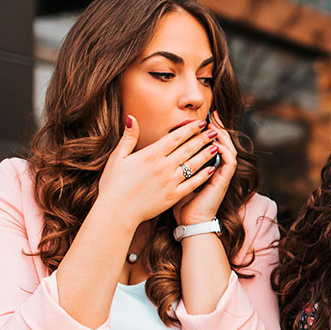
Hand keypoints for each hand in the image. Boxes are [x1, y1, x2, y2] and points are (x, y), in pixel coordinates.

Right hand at [98, 115, 216, 225]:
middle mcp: (163, 167)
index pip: (175, 137)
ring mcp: (170, 182)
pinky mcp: (173, 196)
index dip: (190, 129)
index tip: (200, 122)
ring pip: (193, 164)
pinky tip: (211, 168)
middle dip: (202, 138)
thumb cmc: (114, 185)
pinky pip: (192, 183)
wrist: (117, 212)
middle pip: (188, 149)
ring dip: (206, 154)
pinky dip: (203, 175)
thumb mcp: (117, 157)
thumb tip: (132, 118)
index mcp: (151, 155)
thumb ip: (128, 137)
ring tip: (216, 146)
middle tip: (214, 131)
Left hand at [174, 110, 237, 225]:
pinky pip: (230, 163)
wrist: (189, 224)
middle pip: (221, 143)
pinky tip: (218, 143)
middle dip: (218, 128)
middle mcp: (215, 170)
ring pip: (228, 150)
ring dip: (223, 137)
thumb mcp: (174, 181)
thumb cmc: (179, 205)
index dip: (206, 131)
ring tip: (216, 126)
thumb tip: (159, 151)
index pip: (210, 144)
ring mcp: (221, 176)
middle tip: (212, 115)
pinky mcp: (223, 182)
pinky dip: (225, 151)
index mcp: (205, 168)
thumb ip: (172, 166)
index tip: (200, 118)